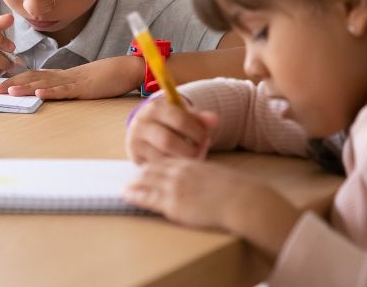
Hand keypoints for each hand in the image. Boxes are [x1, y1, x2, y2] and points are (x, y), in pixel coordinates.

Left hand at [0, 55, 142, 99]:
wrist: (124, 69)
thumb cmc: (104, 78)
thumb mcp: (79, 84)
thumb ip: (63, 87)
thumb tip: (47, 93)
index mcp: (60, 76)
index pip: (32, 76)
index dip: (14, 79)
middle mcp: (62, 76)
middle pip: (33, 78)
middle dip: (12, 83)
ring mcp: (73, 81)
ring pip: (45, 83)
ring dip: (26, 87)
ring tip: (9, 91)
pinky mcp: (84, 88)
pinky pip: (66, 90)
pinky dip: (52, 91)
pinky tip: (40, 93)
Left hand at [123, 159, 300, 259]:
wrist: (241, 200)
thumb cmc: (237, 191)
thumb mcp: (219, 177)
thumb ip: (207, 177)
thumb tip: (207, 183)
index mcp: (192, 164)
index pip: (167, 161)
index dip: (155, 165)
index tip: (147, 168)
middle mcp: (180, 173)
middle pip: (154, 170)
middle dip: (141, 174)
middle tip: (131, 177)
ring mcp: (175, 188)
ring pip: (147, 182)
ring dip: (134, 184)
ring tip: (125, 187)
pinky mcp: (174, 204)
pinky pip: (149, 198)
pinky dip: (136, 196)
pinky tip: (128, 196)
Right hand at [125, 96, 218, 162]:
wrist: (146, 130)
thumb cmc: (170, 122)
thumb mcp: (183, 115)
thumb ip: (199, 118)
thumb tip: (215, 120)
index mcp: (155, 107)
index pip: (179, 119)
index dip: (197, 131)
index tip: (205, 138)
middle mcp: (141, 123)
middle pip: (168, 141)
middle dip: (189, 149)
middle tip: (201, 152)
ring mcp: (136, 141)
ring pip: (161, 157)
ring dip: (182, 160)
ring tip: (193, 158)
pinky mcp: (135, 157)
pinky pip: (157, 167)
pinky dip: (172, 167)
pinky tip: (182, 164)